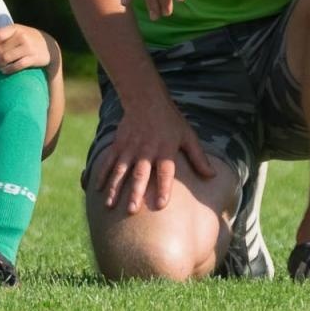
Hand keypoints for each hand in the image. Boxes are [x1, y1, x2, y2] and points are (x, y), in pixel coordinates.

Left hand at [0, 24, 52, 74]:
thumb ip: (2, 33)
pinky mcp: (34, 58)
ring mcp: (28, 48)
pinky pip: (18, 65)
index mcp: (15, 29)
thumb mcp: (17, 31)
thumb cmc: (28, 39)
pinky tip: (2, 72)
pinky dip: (8, 69)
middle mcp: (21, 37)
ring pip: (6, 58)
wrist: (49, 47)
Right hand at [90, 92, 213, 212]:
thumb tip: (213, 176)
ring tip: (110, 205)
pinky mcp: (118, 145)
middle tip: (132, 210)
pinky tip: (97, 189)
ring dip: (115, 188)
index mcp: (165, 150)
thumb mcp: (188, 136)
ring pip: (121, 171)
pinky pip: (108, 161)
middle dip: (135, 192)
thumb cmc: (170, 121)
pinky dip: (102, 175)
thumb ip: (198, 158)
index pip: (165, 172)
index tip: (160, 204)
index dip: (163, 188)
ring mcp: (130, 148)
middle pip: (140, 174)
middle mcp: (146, 150)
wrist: (146, 100)